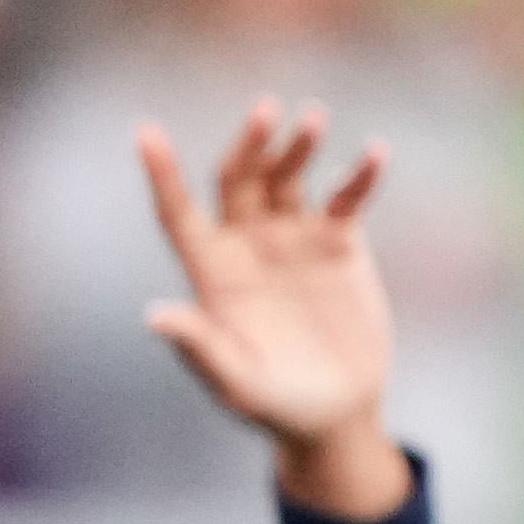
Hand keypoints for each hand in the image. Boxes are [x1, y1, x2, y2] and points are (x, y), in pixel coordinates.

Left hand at [138, 101, 408, 519]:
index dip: (163, 176)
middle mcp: (247, 241)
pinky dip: (360, 176)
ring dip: (298, 145)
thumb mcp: (236, 383)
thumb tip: (156, 316)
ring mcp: (293, 237)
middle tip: (267, 111)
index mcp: (212, 269)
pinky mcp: (339, 243)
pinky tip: (376, 152)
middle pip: (239, 177)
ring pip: (289, 176)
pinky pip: (347, 198)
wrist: (335, 412)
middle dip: (250, 143)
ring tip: (313, 118)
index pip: (179, 213)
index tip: (146, 134)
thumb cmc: (275, 404)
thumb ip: (201, 348)